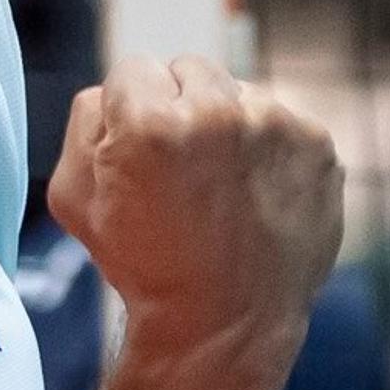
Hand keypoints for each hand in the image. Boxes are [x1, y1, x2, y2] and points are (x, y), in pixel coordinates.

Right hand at [48, 55, 341, 368]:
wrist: (222, 321)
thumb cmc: (140, 263)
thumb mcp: (71, 198)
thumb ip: (83, 124)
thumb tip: (113, 93)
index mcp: (151, 119)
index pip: (132, 69)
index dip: (127, 112)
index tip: (136, 153)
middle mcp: (218, 111)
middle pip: (188, 68)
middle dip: (178, 107)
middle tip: (177, 169)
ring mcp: (276, 124)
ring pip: (238, 93)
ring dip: (225, 124)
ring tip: (218, 187)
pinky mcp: (318, 144)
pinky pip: (281, 122)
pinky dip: (266, 149)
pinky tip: (252, 195)